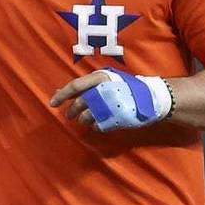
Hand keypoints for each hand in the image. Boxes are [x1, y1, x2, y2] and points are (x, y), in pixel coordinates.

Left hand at [50, 68, 171, 131]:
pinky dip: (95, 126)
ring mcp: (111, 105)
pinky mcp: (116, 118)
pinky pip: (98, 125)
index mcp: (101, 78)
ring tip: (86, 119)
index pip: (75, 86)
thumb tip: (57, 92)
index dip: (61, 95)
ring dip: (83, 120)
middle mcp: (104, 90)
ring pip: (86, 116)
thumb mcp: (104, 81)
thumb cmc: (123, 88)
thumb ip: (83, 86)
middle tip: (69, 115)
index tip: (52, 103)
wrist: (152, 98)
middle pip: (79, 103)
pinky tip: (99, 123)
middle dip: (72, 111)